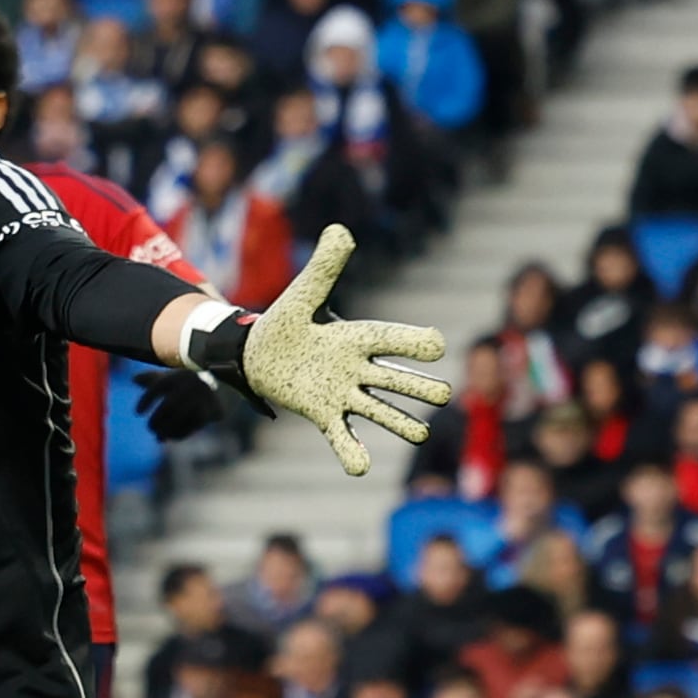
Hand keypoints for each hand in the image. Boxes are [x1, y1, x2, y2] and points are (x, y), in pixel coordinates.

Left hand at [133, 363, 228, 441]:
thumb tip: (134, 379)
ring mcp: (202, 398)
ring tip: (158, 436)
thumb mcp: (171, 377)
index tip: (138, 413)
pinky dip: (180, 433)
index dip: (146, 400)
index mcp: (177, 376)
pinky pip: (193, 425)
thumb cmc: (188, 383)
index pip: (157, 388)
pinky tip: (171, 438)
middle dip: (157, 419)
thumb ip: (152, 379)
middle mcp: (190, 385)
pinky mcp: (211, 411)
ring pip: (181, 417)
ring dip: (168, 429)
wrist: (223, 386)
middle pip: (169, 405)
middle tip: (150, 428)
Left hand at [213, 227, 454, 478]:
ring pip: (379, 411)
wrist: (254, 352)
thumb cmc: (284, 322)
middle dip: (418, 387)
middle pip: (396, 380)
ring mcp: (343, 394)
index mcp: (358, 338)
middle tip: (443, 395)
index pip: (394, 340)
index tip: (435, 345)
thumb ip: (322, 268)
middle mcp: (358, 369)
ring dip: (398, 422)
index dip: (414, 342)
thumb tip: (340, 229)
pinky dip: (351, 453)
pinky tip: (360, 468)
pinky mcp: (323, 414)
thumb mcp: (301, 295)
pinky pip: (342, 437)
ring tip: (418, 434)